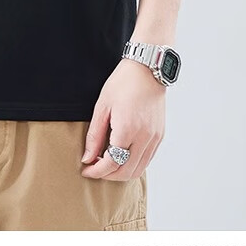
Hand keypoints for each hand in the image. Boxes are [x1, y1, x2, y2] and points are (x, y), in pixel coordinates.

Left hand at [80, 57, 165, 180]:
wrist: (147, 70)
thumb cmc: (123, 83)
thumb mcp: (102, 106)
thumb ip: (94, 135)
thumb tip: (87, 158)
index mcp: (127, 129)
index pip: (112, 163)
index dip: (97, 171)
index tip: (86, 170)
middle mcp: (144, 137)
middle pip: (126, 172)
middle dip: (108, 175)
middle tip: (94, 169)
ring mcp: (154, 138)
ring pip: (138, 169)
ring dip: (121, 172)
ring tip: (106, 164)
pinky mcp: (159, 136)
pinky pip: (147, 160)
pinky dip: (133, 164)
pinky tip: (122, 156)